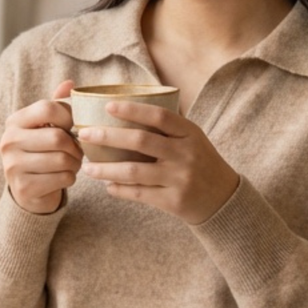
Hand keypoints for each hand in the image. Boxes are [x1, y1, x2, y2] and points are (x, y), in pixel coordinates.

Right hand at [0, 80, 82, 214]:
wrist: (27, 190)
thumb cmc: (41, 152)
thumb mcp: (45, 126)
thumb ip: (57, 104)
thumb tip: (69, 83)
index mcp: (15, 121)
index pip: (48, 108)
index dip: (69, 117)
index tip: (73, 127)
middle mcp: (9, 142)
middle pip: (58, 137)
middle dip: (75, 146)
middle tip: (77, 151)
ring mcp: (13, 166)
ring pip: (62, 160)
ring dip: (75, 163)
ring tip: (71, 163)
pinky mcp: (23, 187)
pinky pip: (62, 178)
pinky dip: (70, 178)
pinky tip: (63, 177)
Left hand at [78, 100, 239, 224]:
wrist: (224, 199)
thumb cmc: (200, 162)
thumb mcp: (192, 139)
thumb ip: (167, 128)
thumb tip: (126, 109)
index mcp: (190, 133)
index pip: (159, 116)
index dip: (132, 109)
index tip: (107, 106)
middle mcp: (185, 154)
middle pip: (141, 141)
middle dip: (108, 136)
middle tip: (84, 134)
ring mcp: (180, 178)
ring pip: (134, 171)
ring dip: (106, 170)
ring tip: (87, 168)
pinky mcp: (173, 201)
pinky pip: (139, 194)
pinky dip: (119, 189)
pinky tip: (107, 186)